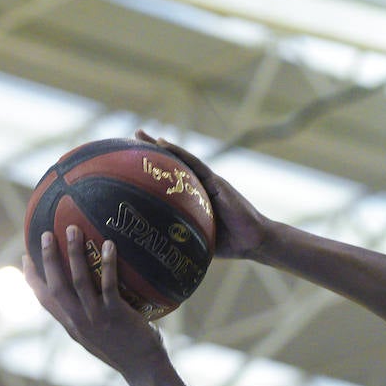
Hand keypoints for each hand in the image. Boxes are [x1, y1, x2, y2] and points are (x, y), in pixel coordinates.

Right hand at [23, 225, 166, 374]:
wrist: (144, 370)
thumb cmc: (127, 352)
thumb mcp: (99, 337)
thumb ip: (90, 319)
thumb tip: (94, 297)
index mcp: (71, 325)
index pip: (44, 299)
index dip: (31, 278)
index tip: (26, 257)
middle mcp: (78, 321)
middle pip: (55, 285)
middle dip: (49, 258)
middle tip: (47, 232)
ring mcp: (96, 317)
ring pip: (78, 280)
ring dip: (74, 253)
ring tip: (73, 229)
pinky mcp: (116, 315)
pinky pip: (108, 285)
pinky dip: (107, 264)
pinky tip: (109, 245)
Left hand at [135, 129, 269, 259]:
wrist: (254, 241)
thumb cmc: (231, 244)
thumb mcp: (199, 239)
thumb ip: (182, 237)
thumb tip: (156, 251)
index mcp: (195, 199)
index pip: (170, 180)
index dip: (152, 171)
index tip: (132, 162)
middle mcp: (200, 187)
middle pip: (172, 165)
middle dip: (152, 151)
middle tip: (131, 138)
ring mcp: (208, 182)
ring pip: (181, 159)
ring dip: (160, 146)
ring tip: (139, 134)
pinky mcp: (216, 182)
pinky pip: (194, 164)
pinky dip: (178, 153)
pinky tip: (163, 143)